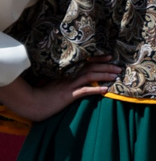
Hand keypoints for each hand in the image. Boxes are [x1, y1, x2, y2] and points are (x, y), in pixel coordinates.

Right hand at [0, 59, 117, 123]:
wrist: (31, 102)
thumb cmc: (42, 94)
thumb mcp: (54, 84)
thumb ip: (64, 80)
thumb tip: (76, 80)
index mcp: (66, 73)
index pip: (85, 63)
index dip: (98, 60)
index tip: (109, 57)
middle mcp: (69, 77)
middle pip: (90, 68)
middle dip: (106, 67)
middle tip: (119, 67)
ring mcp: (68, 85)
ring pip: (89, 77)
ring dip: (104, 75)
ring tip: (116, 76)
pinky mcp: (67, 95)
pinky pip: (83, 91)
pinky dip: (95, 90)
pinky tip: (106, 90)